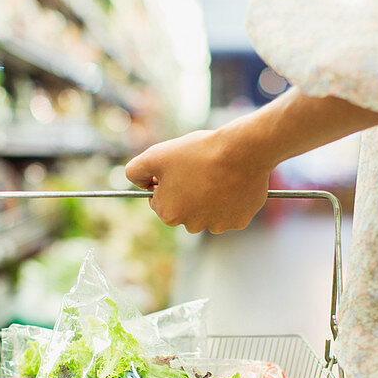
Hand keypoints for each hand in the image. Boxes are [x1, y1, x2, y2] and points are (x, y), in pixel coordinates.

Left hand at [125, 128, 270, 233]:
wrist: (242, 150)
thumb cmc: (198, 152)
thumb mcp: (155, 155)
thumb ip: (135, 170)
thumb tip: (138, 183)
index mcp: (169, 214)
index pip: (160, 200)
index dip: (167, 182)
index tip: (180, 168)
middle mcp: (192, 226)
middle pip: (184, 209)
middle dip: (188, 192)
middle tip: (200, 169)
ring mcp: (218, 225)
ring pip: (208, 211)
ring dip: (210, 197)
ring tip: (218, 174)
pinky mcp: (240, 221)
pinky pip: (231, 211)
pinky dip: (231, 199)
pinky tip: (234, 182)